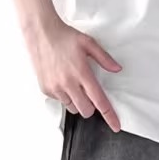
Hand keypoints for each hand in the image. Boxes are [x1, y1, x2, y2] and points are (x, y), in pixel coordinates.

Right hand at [23, 17, 122, 131]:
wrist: (41, 33)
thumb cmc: (65, 37)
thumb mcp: (89, 43)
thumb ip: (104, 58)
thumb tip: (117, 69)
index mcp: (82, 73)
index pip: (99, 101)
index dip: (109, 115)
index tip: (115, 126)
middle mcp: (68, 84)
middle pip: (86, 111)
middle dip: (91, 106)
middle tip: (89, 92)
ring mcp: (55, 88)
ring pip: (72, 108)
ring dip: (77, 101)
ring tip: (73, 83)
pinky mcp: (46, 89)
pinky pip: (60, 101)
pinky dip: (64, 95)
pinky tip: (62, 80)